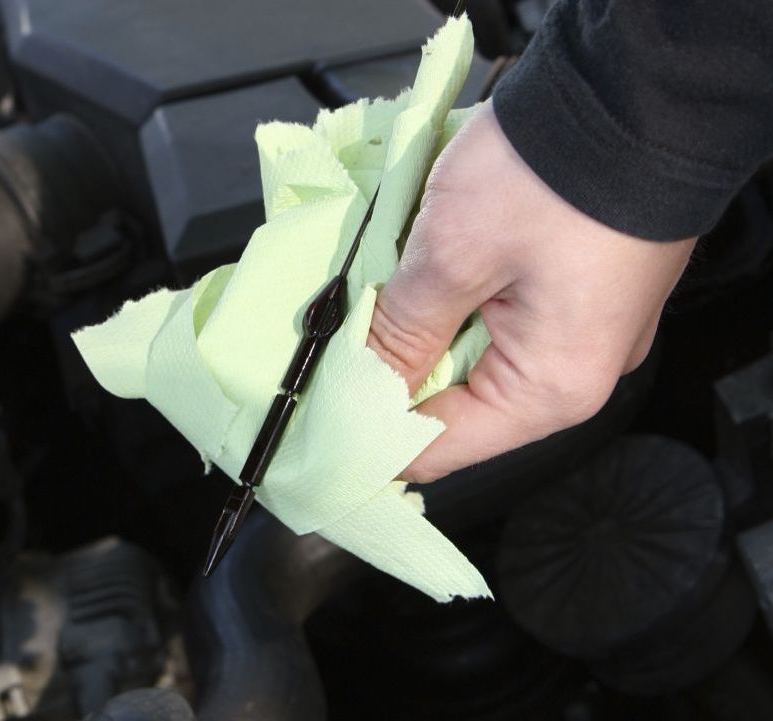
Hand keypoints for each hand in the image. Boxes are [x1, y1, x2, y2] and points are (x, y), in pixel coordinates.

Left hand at [368, 101, 695, 482]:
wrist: (636, 88)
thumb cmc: (553, 172)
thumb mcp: (453, 256)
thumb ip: (402, 332)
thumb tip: (366, 386)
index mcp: (551, 388)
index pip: (438, 447)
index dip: (369, 435)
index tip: (317, 411)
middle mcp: (575, 372)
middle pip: (456, 405)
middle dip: (393, 372)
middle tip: (336, 338)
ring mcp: (580, 329)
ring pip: (473, 357)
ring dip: (420, 330)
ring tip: (376, 296)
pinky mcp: (576, 290)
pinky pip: (501, 319)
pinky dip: (454, 301)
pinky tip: (420, 273)